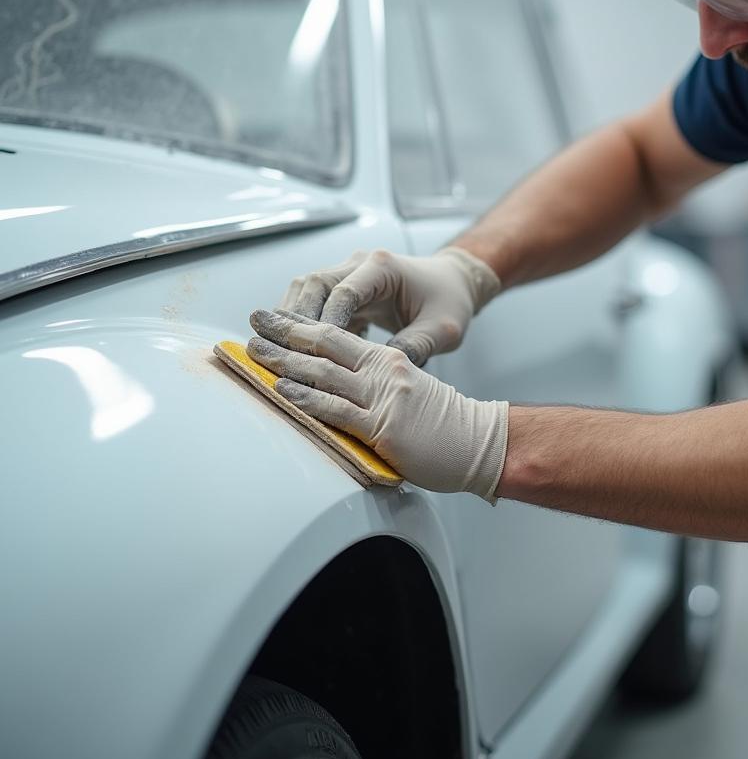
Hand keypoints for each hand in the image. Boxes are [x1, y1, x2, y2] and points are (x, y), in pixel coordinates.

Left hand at [248, 309, 508, 503]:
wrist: (481, 440)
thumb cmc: (448, 423)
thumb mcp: (410, 390)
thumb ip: (377, 386)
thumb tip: (342, 391)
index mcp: (388, 360)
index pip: (336, 335)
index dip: (301, 325)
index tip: (273, 318)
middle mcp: (383, 370)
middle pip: (325, 345)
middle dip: (285, 333)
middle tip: (254, 325)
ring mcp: (382, 396)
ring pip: (324, 372)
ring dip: (285, 362)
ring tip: (257, 353)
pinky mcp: (383, 425)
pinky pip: (337, 408)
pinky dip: (307, 398)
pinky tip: (284, 391)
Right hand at [279, 247, 500, 366]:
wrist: (453, 284)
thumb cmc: (450, 303)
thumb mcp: (442, 330)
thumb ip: (415, 347)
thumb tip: (380, 373)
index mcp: (383, 267)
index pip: (343, 292)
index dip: (327, 323)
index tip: (317, 354)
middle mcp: (360, 264)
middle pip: (314, 285)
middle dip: (298, 320)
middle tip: (288, 354)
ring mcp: (349, 273)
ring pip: (306, 289)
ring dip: (294, 320)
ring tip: (285, 353)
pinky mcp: (344, 288)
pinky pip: (314, 302)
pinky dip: (303, 324)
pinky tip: (299, 351)